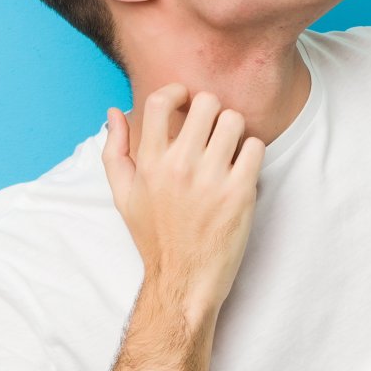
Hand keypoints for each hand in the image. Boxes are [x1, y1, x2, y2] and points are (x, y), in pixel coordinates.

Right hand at [102, 84, 266, 315]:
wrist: (183, 280)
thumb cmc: (154, 237)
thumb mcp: (123, 195)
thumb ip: (115, 150)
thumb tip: (115, 112)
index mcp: (150, 163)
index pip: (160, 102)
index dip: (177, 91)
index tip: (185, 100)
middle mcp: (179, 166)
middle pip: (206, 103)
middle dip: (211, 110)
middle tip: (212, 129)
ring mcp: (211, 179)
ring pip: (234, 120)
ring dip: (235, 130)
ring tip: (229, 148)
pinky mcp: (239, 193)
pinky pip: (255, 147)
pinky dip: (252, 153)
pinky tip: (242, 168)